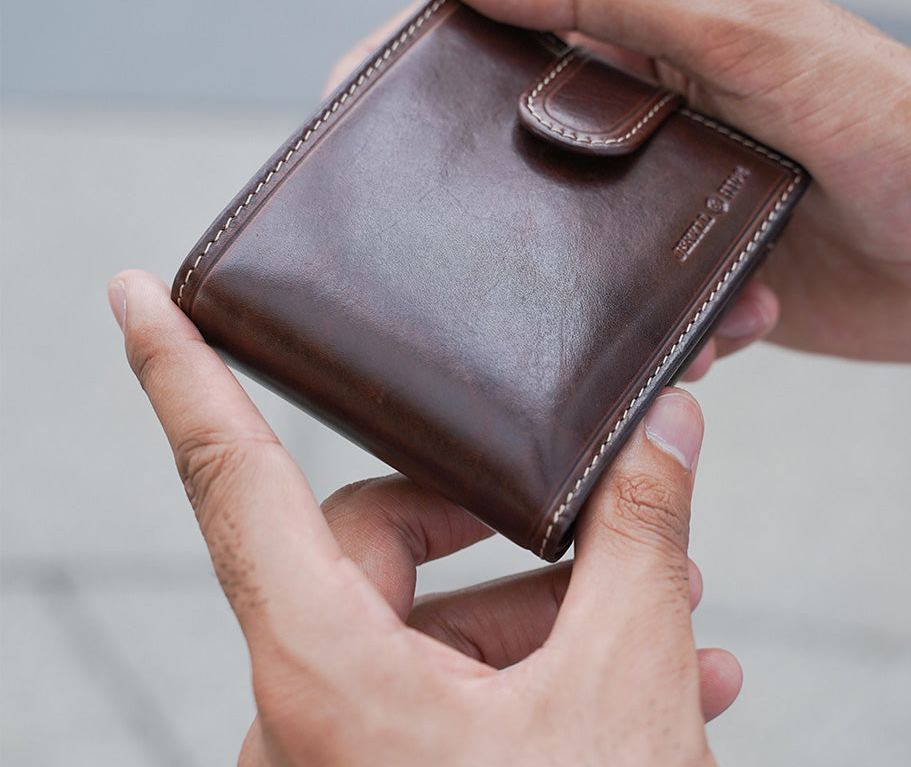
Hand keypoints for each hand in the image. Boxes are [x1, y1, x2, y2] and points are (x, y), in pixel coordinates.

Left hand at [109, 270, 740, 765]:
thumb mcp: (623, 690)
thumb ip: (642, 536)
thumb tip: (666, 424)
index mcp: (319, 672)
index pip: (230, 476)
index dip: (176, 373)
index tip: (133, 294)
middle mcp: (305, 707)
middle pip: (376, 541)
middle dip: (500, 530)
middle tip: (599, 523)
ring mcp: (341, 751)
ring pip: (427, 622)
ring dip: (548, 606)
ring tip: (671, 610)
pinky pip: (445, 686)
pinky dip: (537, 666)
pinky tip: (657, 673)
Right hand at [433, 0, 910, 362]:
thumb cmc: (900, 125)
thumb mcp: (747, 34)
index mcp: (638, 48)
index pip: (494, 39)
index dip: (413, 68)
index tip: (345, 118)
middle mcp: (640, 128)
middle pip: (510, 155)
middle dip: (477, 203)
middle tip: (444, 252)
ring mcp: (665, 212)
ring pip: (563, 255)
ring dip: (579, 292)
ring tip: (650, 308)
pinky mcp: (697, 286)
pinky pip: (632, 320)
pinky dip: (660, 338)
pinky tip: (730, 327)